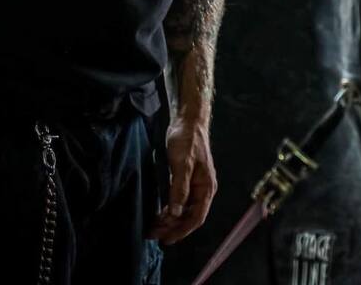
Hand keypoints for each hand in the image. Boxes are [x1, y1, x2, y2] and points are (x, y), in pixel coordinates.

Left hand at [149, 115, 215, 244]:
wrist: (188, 121)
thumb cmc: (187, 140)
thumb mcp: (181, 164)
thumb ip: (179, 188)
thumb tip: (176, 213)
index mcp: (206, 187)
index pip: (196, 217)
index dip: (182, 230)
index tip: (166, 239)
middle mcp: (203, 189)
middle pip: (190, 217)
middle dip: (173, 228)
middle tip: (154, 234)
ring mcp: (195, 185)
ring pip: (184, 210)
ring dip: (171, 221)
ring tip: (154, 227)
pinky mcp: (187, 180)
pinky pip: (180, 202)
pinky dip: (170, 210)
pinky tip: (160, 213)